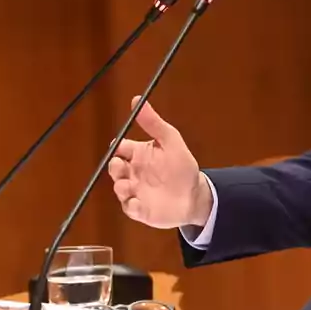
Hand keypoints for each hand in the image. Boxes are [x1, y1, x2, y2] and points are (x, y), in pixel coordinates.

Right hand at [107, 97, 211, 228]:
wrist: (196, 195)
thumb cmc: (182, 167)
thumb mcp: (171, 141)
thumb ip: (153, 123)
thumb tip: (137, 99)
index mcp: (139, 155)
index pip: (119, 149)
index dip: (116, 148)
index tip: (119, 148)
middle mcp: (133, 173)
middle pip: (115, 168)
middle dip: (114, 167)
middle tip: (120, 167)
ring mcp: (135, 192)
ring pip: (119, 189)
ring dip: (121, 187)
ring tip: (127, 186)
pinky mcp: (140, 210)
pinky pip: (130, 209)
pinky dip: (131, 206)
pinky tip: (137, 203)